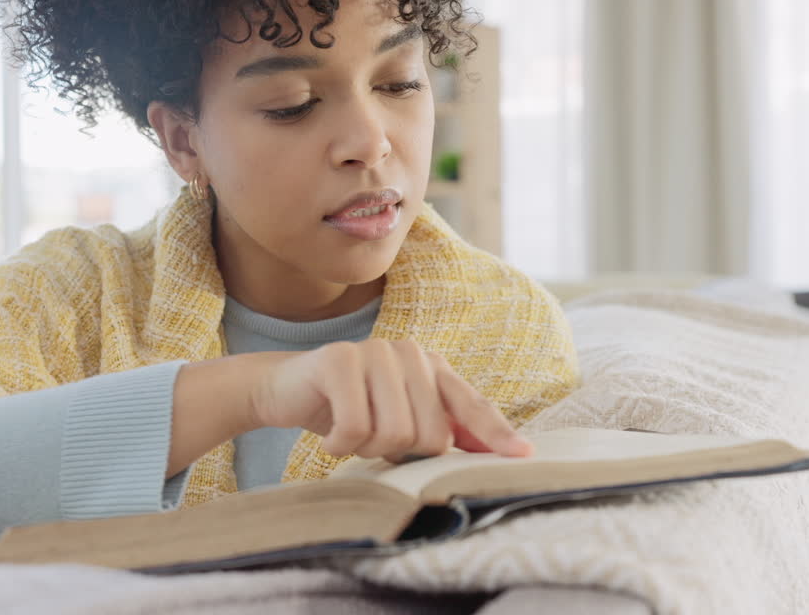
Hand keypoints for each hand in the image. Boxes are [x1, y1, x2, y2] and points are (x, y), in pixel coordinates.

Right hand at [248, 339, 533, 462]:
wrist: (285, 389)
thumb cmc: (347, 409)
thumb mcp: (397, 423)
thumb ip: (440, 433)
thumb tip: (493, 451)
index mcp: (431, 368)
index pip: (471, 404)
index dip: (495, 433)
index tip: (523, 455)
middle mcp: (409, 353)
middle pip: (431, 435)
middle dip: (399, 453)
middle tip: (371, 439)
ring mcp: (375, 352)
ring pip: (394, 434)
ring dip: (366, 449)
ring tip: (350, 432)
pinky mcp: (339, 360)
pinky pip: (355, 427)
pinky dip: (339, 445)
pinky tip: (329, 435)